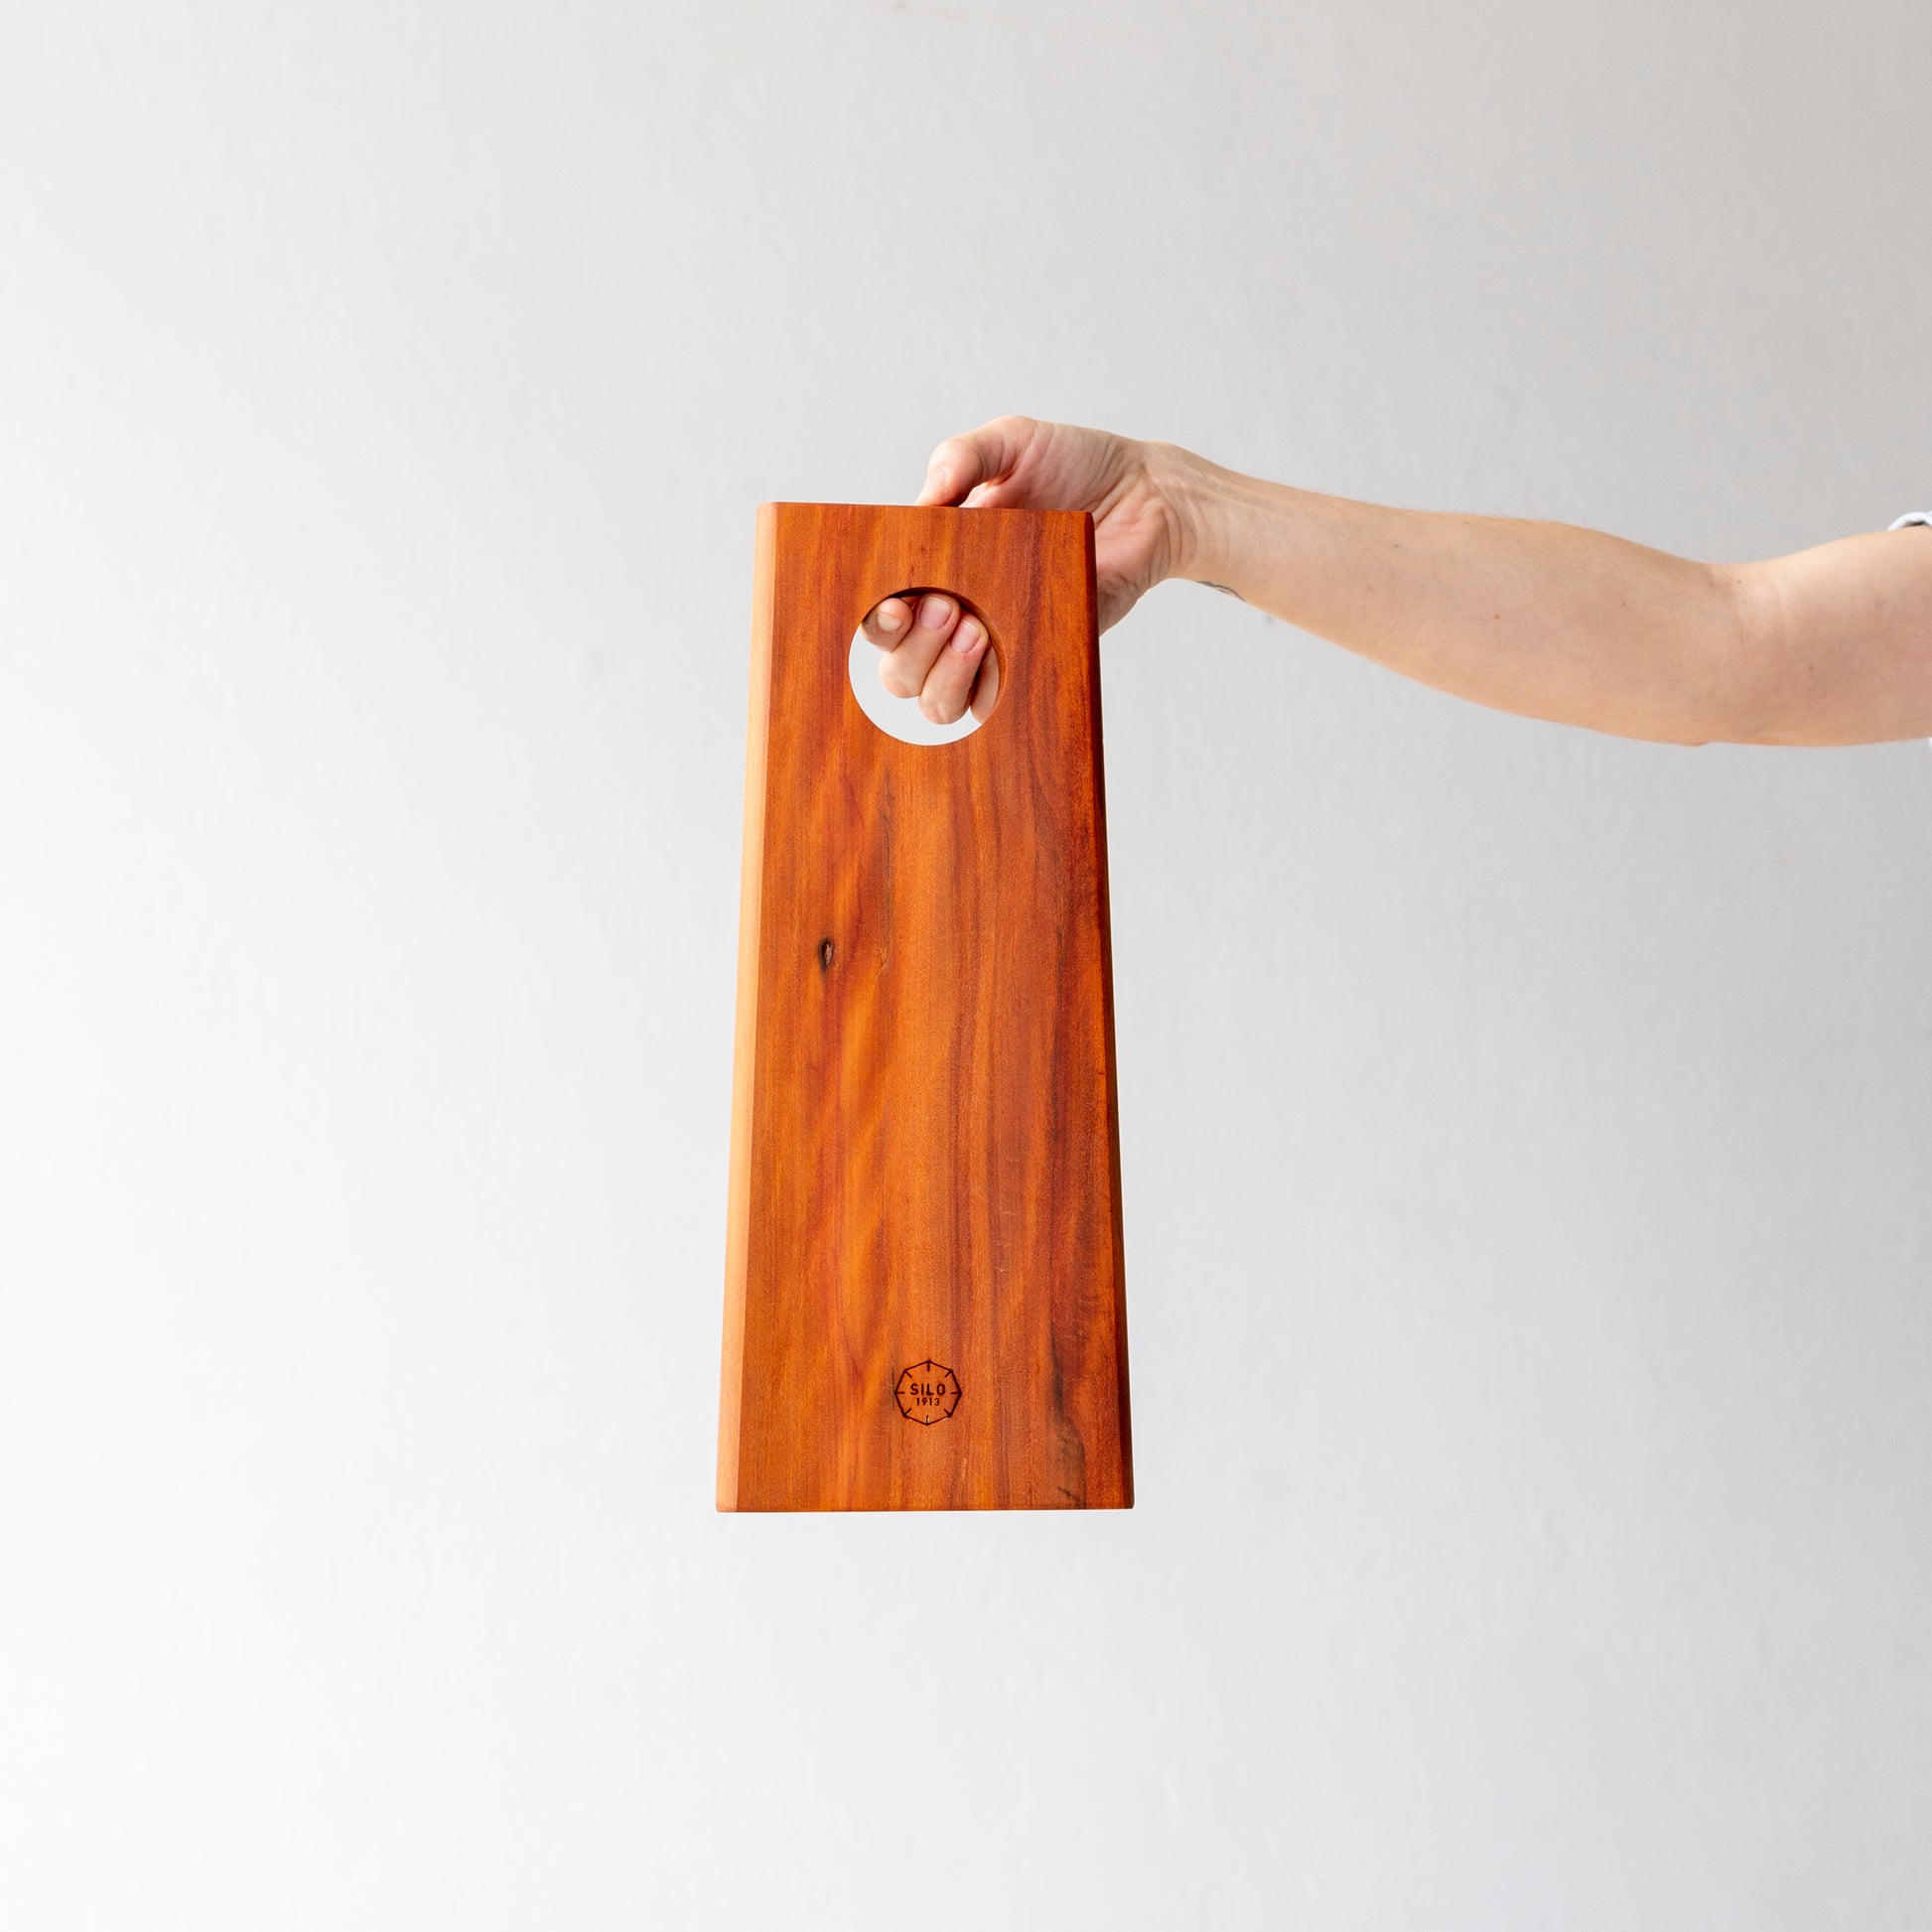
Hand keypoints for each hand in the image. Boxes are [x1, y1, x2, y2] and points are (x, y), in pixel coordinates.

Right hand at [860, 417, 1196, 723]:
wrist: (1148, 493)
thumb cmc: (1076, 466)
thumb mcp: (1011, 443)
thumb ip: (961, 456)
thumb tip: (925, 498)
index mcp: (936, 566)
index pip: (883, 615)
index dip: (877, 621)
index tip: (896, 603)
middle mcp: (959, 614)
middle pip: (899, 673)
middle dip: (912, 649)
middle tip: (950, 607)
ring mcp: (999, 645)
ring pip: (940, 705)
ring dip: (944, 675)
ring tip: (977, 629)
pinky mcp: (1044, 659)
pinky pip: (1003, 704)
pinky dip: (992, 691)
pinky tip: (1002, 652)